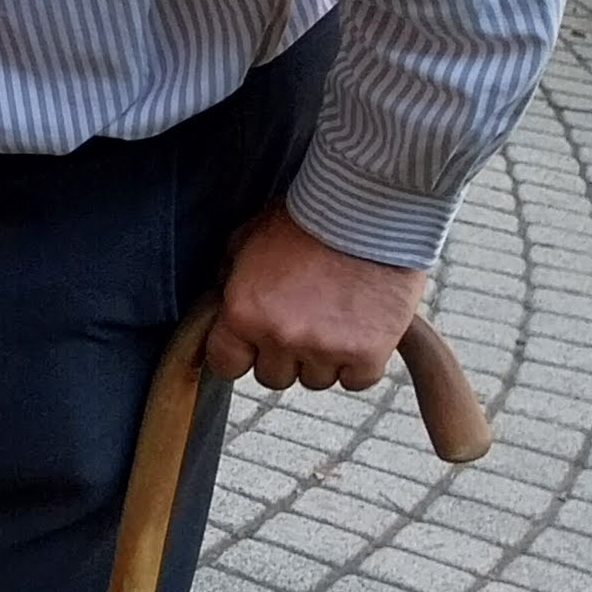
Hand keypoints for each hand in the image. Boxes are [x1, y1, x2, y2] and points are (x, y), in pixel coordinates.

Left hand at [206, 206, 427, 391]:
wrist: (367, 211)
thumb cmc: (305, 218)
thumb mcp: (248, 239)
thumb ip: (230, 277)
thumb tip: (222, 303)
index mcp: (243, 312)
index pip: (226, 364)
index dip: (239, 355)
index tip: (251, 345)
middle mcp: (281, 337)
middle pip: (273, 377)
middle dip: (283, 354)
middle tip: (301, 322)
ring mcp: (325, 349)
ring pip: (316, 380)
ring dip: (322, 358)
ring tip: (335, 319)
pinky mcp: (368, 354)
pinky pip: (356, 380)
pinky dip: (359, 362)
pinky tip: (361, 331)